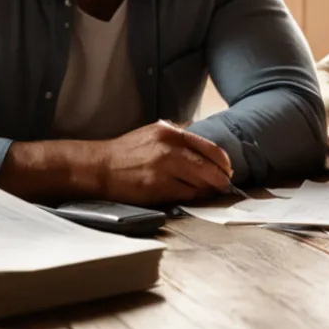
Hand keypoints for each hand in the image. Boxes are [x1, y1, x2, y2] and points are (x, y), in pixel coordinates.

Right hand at [97, 121, 233, 202]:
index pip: (208, 147)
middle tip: (225, 183)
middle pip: (208, 167)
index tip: (228, 168)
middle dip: (220, 178)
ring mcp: (163, 170)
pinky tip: (193, 195)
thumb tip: (204, 147)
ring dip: (207, 189)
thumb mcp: (155, 132)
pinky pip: (185, 195)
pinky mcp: (156, 188)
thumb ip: (179, 136)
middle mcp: (169, 149)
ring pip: (199, 183)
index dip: (223, 161)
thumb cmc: (128, 151)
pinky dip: (193, 196)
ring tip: (209, 190)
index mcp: (170, 133)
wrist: (100, 167)